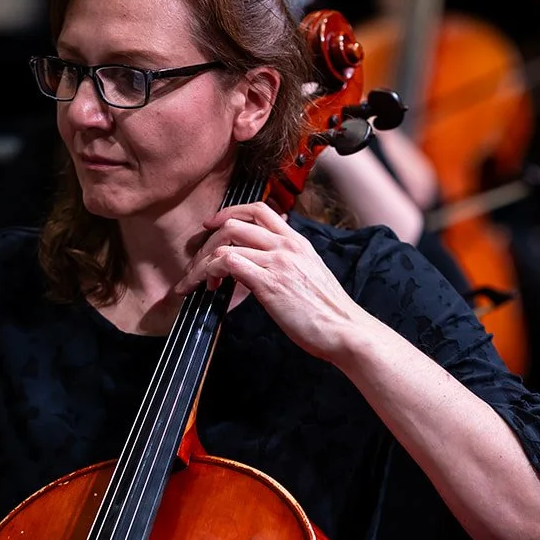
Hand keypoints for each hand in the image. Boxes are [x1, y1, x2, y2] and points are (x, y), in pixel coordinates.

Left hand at [175, 203, 367, 360]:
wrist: (345, 329)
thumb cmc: (328, 312)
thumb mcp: (311, 275)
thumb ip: (292, 264)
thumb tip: (271, 266)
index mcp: (298, 242)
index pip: (260, 210)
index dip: (230, 213)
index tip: (213, 227)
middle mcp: (287, 245)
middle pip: (235, 223)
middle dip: (207, 241)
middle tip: (196, 262)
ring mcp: (277, 262)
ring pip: (226, 243)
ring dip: (202, 262)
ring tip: (194, 282)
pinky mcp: (268, 282)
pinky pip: (228, 263)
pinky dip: (208, 273)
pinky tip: (206, 287)